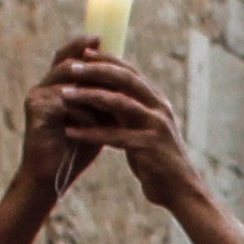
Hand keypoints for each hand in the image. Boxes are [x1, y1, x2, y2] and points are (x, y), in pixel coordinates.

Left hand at [18, 44, 183, 206]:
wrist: (180, 189)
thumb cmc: (157, 160)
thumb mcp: (145, 129)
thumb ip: (130, 110)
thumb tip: (105, 91)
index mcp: (157, 101)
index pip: (130, 72)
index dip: (107, 60)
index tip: (82, 53)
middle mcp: (159, 109)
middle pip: (125, 80)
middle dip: (96, 71)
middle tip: (71, 68)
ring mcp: (155, 127)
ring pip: (119, 103)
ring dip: (88, 97)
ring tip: (64, 95)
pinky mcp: (148, 147)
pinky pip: (114, 136)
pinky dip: (90, 133)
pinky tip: (70, 132)